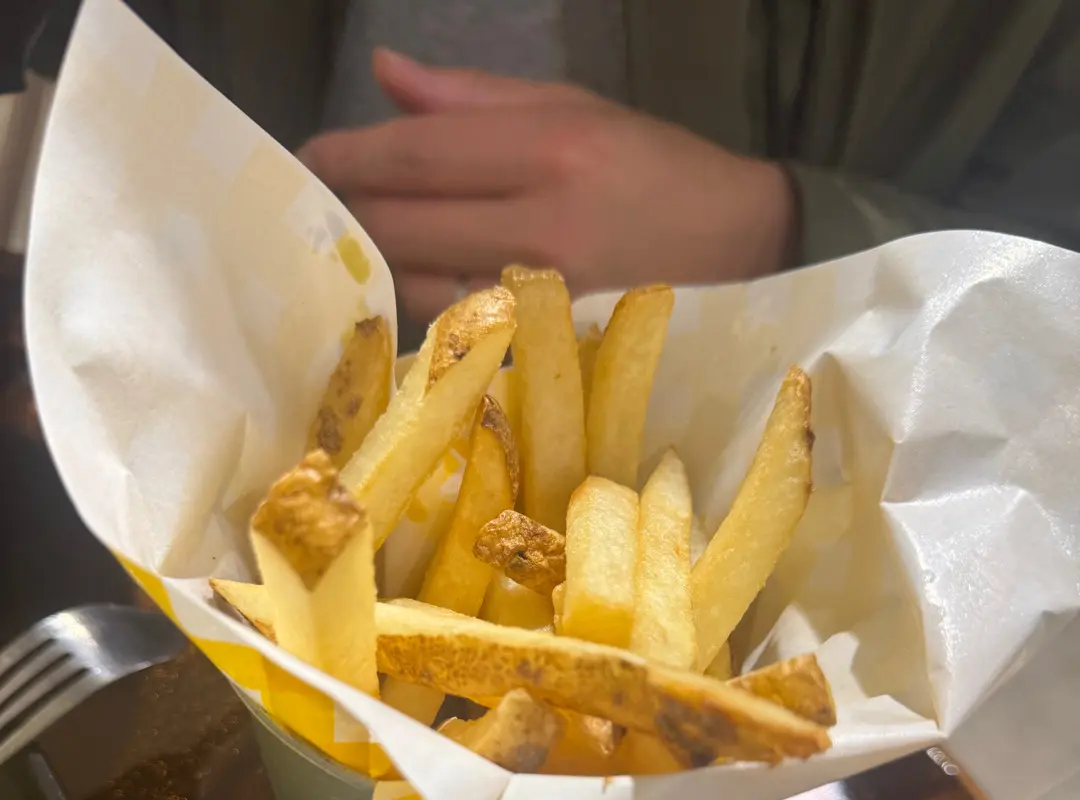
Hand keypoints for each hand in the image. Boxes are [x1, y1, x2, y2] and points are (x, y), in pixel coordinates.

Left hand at [300, 50, 796, 322]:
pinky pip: (458, 325)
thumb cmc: (657, 171)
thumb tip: (386, 77)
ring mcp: (543, 296)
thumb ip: (474, 99)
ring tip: (359, 244)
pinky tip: (409, 286)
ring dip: (378, 264)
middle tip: (318, 205)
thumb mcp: (576, 108)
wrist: (743, 254)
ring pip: (423, 283)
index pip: (420, 153)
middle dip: (350, 212)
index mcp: (550, 149)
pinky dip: (421, 303)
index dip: (351, 156)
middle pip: (406, 223)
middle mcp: (541, 224)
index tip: (309, 157)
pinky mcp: (547, 345)